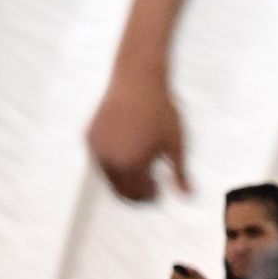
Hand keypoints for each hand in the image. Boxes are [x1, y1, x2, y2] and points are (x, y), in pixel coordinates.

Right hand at [88, 71, 190, 201]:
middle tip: (150, 190)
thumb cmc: (162, 112)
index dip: (150, 198)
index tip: (160, 193)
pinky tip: (128, 157)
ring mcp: (96, 149)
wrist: (137, 81)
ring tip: (142, 172)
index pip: (138, 195)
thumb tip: (188, 196)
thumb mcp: (177, 145)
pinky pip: (100, 160)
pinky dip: (113, 164)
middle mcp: (109, 160)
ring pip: (108, 177)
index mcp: (132, 165)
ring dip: (123, 180)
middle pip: (120, 191)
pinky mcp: (88, 138)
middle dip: (136, 194)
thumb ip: (180, 174)